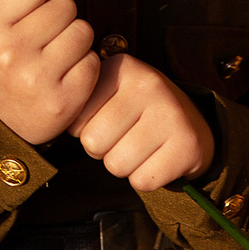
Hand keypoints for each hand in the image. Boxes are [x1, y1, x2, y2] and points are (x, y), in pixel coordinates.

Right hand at [0, 0, 99, 144]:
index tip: (25, 10)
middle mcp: (10, 53)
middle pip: (65, 4)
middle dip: (56, 16)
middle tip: (38, 37)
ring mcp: (37, 80)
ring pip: (83, 31)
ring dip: (71, 40)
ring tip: (50, 55)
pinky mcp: (62, 103)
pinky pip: (92, 63)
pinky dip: (81, 67)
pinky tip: (60, 76)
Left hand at [70, 54, 214, 191]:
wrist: (193, 124)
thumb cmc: (138, 112)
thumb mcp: (110, 93)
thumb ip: (81, 103)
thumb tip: (55, 123)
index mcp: (122, 68)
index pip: (75, 120)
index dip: (85, 130)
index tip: (105, 121)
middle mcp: (148, 85)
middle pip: (93, 144)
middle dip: (103, 150)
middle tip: (125, 137)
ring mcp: (171, 114)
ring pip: (116, 166)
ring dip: (124, 166)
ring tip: (141, 147)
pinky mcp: (187, 145)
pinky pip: (142, 181)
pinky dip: (145, 179)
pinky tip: (157, 159)